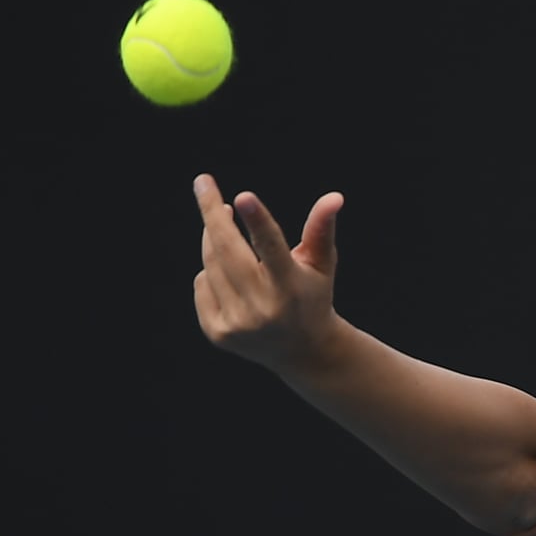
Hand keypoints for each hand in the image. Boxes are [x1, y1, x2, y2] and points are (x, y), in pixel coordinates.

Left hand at [192, 173, 345, 374]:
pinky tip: (230, 278)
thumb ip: (321, 229)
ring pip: (210, 264)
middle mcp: (263, 310)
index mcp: (290, 288)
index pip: (272, 249)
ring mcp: (238, 325)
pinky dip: (211, 273)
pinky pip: (201, 285)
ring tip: (224, 231)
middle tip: (203, 183)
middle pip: (228, 251)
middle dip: (213, 212)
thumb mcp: (322, 263)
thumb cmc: (312, 295)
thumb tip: (334, 197)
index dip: (258, 222)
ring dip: (213, 240)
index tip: (243, 196)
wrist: (302, 352)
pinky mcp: (219, 334)